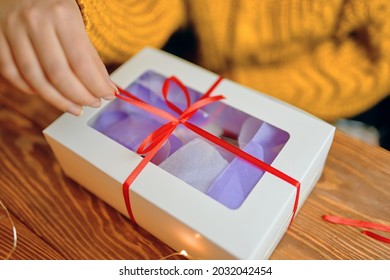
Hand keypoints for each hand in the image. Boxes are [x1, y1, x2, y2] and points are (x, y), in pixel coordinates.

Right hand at [0, 0, 116, 115]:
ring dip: (58, 100)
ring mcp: (11, 30)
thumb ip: (91, 56)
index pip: (81, 62)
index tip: (107, 95)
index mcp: (61, 15)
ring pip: (34, 78)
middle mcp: (34, 21)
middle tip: (93, 103)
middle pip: (58, 74)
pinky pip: (12, 73)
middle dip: (79, 96)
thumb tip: (106, 88)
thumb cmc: (53, 5)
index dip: (96, 85)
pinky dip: (31, 89)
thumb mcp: (76, 22)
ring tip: (76, 107)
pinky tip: (48, 94)